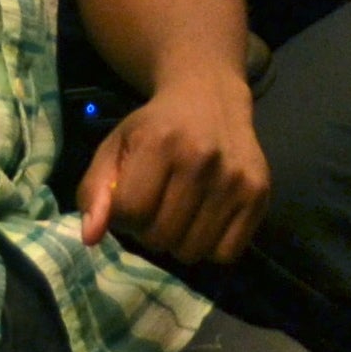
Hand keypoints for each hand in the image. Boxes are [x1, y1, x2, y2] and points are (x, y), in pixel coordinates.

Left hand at [76, 66, 268, 264]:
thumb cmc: (155, 127)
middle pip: (161, 238)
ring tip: (180, 212)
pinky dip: (211, 247)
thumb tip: (90, 237)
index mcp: (159, 142)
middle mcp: (202, 159)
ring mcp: (235, 178)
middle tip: (157, 206)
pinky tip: (206, 219)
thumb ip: (95, 190)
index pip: (130, 212)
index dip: (123, 216)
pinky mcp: (259, 193)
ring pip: (192, 252)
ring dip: (179, 241)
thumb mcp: (115, 146)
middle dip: (150, 231)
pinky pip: (226, 254)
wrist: (210, 97)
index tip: (131, 200)